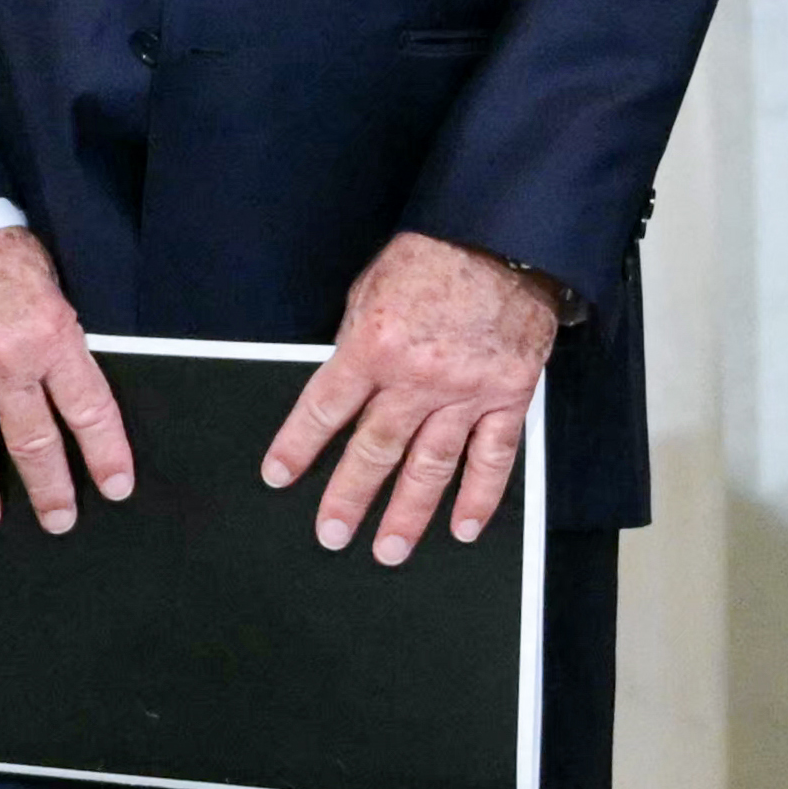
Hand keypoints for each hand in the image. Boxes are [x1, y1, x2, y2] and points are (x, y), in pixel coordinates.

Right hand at [0, 223, 130, 530]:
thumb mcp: (47, 281)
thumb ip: (56, 335)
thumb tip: (64, 383)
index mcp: (48, 335)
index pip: (87, 409)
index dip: (105, 452)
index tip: (116, 485)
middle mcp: (0, 362)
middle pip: (32, 441)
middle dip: (48, 486)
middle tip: (59, 520)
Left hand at [264, 227, 558, 559]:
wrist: (506, 239)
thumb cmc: (434, 257)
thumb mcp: (371, 288)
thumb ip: (356, 341)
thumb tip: (343, 385)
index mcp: (374, 345)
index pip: (326, 407)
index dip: (299, 445)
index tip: (279, 475)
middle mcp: (417, 377)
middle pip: (375, 448)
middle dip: (349, 496)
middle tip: (332, 534)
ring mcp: (466, 392)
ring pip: (431, 465)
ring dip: (408, 513)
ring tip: (389, 550)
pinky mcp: (508, 396)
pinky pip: (494, 457)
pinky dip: (480, 496)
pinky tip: (463, 527)